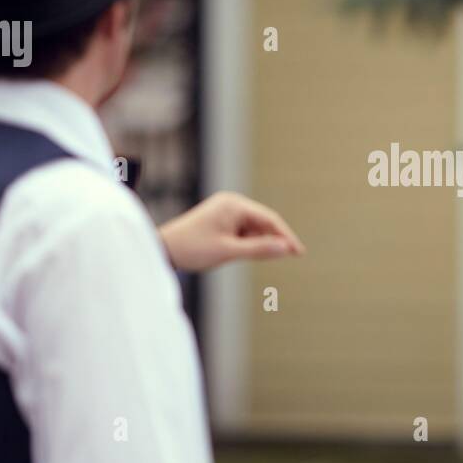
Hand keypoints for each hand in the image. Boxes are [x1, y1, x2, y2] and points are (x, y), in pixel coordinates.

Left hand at [158, 191, 304, 271]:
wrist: (164, 249)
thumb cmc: (193, 249)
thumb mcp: (228, 251)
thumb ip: (259, 250)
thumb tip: (285, 248)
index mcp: (234, 205)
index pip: (269, 219)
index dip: (286, 236)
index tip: (299, 252)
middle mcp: (232, 203)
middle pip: (263, 222)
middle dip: (275, 240)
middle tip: (290, 257)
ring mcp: (226, 211)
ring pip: (254, 228)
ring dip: (261, 243)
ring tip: (263, 259)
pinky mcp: (221, 220)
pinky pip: (243, 231)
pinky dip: (250, 243)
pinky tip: (250, 254)